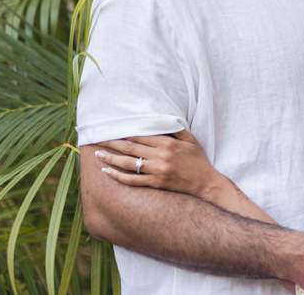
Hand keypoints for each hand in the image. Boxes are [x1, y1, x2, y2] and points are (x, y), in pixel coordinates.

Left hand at [95, 130, 222, 199]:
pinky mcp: (155, 184)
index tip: (112, 129)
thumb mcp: (191, 140)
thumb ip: (176, 130)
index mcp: (168, 144)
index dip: (124, 132)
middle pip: (130, 148)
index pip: (140, 136)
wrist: (205, 183)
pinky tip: (107, 172)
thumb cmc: (198, 160)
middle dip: (112, 143)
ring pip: (128, 164)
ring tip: (98, 155)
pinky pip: (132, 180)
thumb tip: (162, 120)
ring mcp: (157, 171)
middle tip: (98, 140)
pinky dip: (118, 176)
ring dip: (110, 159)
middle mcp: (160, 156)